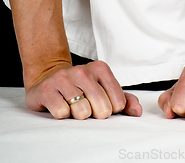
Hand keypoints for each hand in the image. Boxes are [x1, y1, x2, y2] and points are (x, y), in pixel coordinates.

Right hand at [25, 60, 141, 119]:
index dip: (110, 109)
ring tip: (72, 104)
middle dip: (95, 114)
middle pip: (102, 109)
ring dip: (78, 115)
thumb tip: (137, 111)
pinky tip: (60, 104)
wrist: (49, 77)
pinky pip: (62, 113)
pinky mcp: (47, 89)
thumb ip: (125, 99)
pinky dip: (62, 115)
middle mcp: (83, 70)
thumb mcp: (104, 89)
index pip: (118, 103)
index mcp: (100, 68)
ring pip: (82, 112)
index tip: (100, 103)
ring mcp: (64, 78)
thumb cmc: (81, 87)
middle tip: (86, 106)